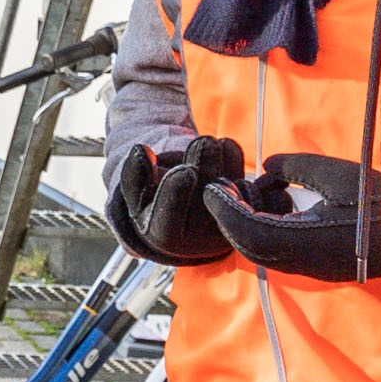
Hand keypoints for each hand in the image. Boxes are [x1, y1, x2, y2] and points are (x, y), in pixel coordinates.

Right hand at [102, 135, 234, 265]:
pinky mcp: (244, 212)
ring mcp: (225, 226)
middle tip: (202, 142)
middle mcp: (199, 239)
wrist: (182, 208)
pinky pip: (247, 181)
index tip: (184, 170)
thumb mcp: (135, 191)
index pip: (170, 221)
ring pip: (229, 183)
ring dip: (221, 156)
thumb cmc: (154, 196)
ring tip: (208, 145)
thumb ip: (132, 174)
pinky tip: (223, 152)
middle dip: (205, 162)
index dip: (178, 193)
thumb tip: (140, 150)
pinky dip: (236, 160)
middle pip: (206, 195)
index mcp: (165, 237)